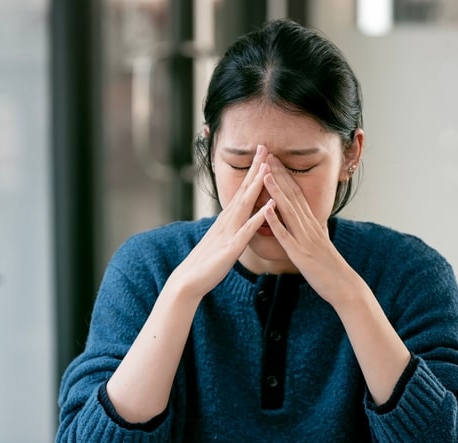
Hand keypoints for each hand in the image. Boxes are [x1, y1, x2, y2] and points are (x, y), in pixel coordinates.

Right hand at [169, 145, 271, 297]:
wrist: (188, 280)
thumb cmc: (206, 263)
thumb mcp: (221, 240)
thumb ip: (229, 227)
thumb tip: (236, 218)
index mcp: (227, 219)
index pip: (242, 191)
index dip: (252, 172)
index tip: (262, 154)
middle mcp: (227, 221)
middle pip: (244, 190)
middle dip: (255, 168)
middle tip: (264, 146)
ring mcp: (229, 232)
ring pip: (245, 204)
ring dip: (257, 185)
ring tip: (268, 167)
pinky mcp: (231, 248)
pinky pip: (247, 230)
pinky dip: (258, 217)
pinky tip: (269, 207)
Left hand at [261, 154, 354, 302]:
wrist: (344, 286)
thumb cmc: (330, 267)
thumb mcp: (322, 241)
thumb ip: (315, 229)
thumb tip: (312, 218)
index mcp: (312, 223)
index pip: (297, 194)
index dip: (286, 175)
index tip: (275, 160)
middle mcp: (309, 226)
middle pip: (292, 196)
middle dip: (279, 175)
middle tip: (267, 155)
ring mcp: (305, 239)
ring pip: (288, 211)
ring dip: (276, 192)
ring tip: (264, 174)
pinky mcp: (300, 254)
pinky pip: (285, 236)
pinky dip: (275, 222)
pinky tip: (265, 209)